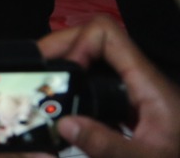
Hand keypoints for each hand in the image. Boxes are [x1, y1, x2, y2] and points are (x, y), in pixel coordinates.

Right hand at [39, 16, 179, 157]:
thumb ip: (108, 146)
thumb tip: (64, 123)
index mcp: (148, 83)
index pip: (107, 34)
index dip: (78, 44)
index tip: (61, 72)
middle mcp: (139, 77)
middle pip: (94, 38)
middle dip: (60, 48)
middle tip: (33, 69)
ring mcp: (133, 88)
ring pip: (93, 55)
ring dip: (64, 61)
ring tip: (39, 79)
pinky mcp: (128, 103)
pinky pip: (95, 77)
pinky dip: (73, 80)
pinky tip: (59, 99)